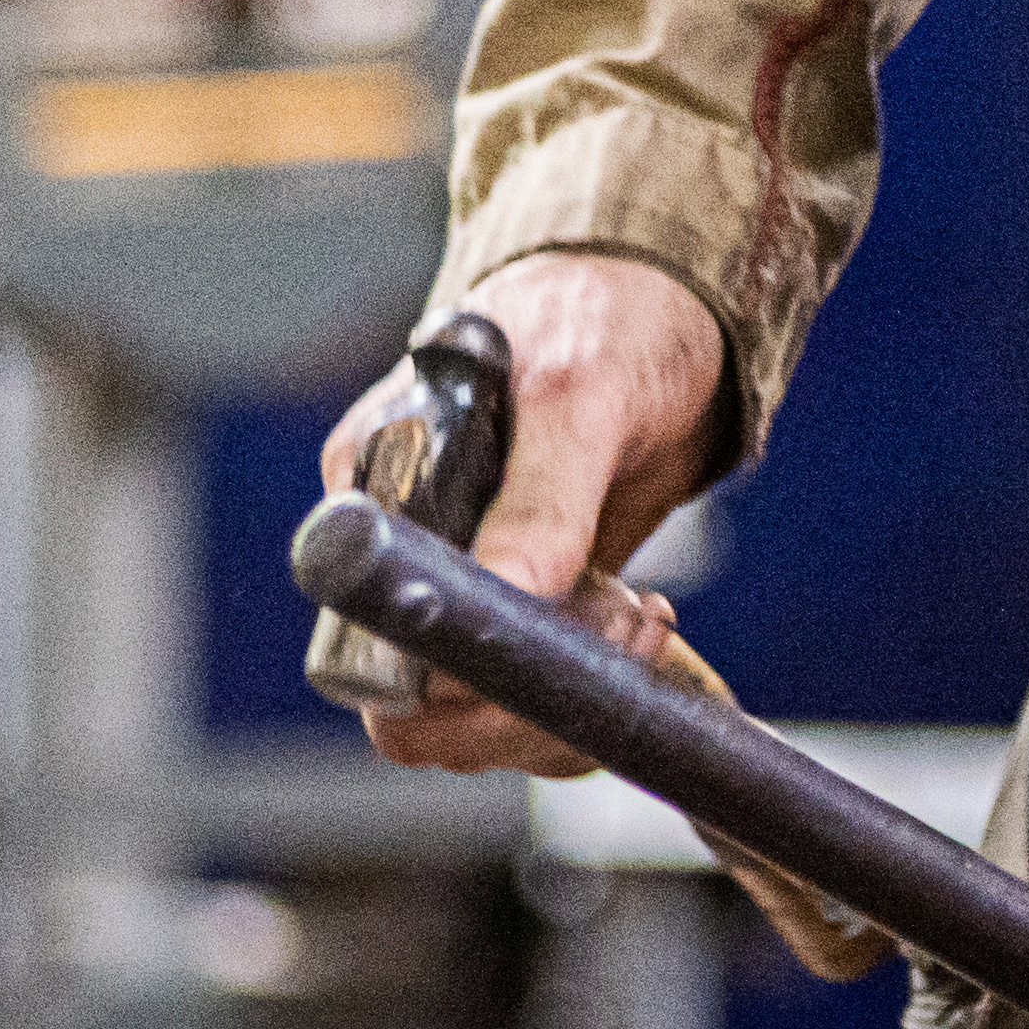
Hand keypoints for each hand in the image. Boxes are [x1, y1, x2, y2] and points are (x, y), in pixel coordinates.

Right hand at [330, 248, 727, 777]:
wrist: (661, 306)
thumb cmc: (603, 319)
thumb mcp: (578, 396)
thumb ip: (542, 499)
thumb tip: (502, 601)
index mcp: (375, 489)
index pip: (368, 643)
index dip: (449, 682)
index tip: (539, 658)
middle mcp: (403, 552)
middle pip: (420, 709)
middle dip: (523, 703)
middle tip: (626, 629)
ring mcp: (461, 588)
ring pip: (478, 722)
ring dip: (566, 704)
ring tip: (643, 619)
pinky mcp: (520, 611)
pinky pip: (528, 705)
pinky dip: (586, 698)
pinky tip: (641, 628)